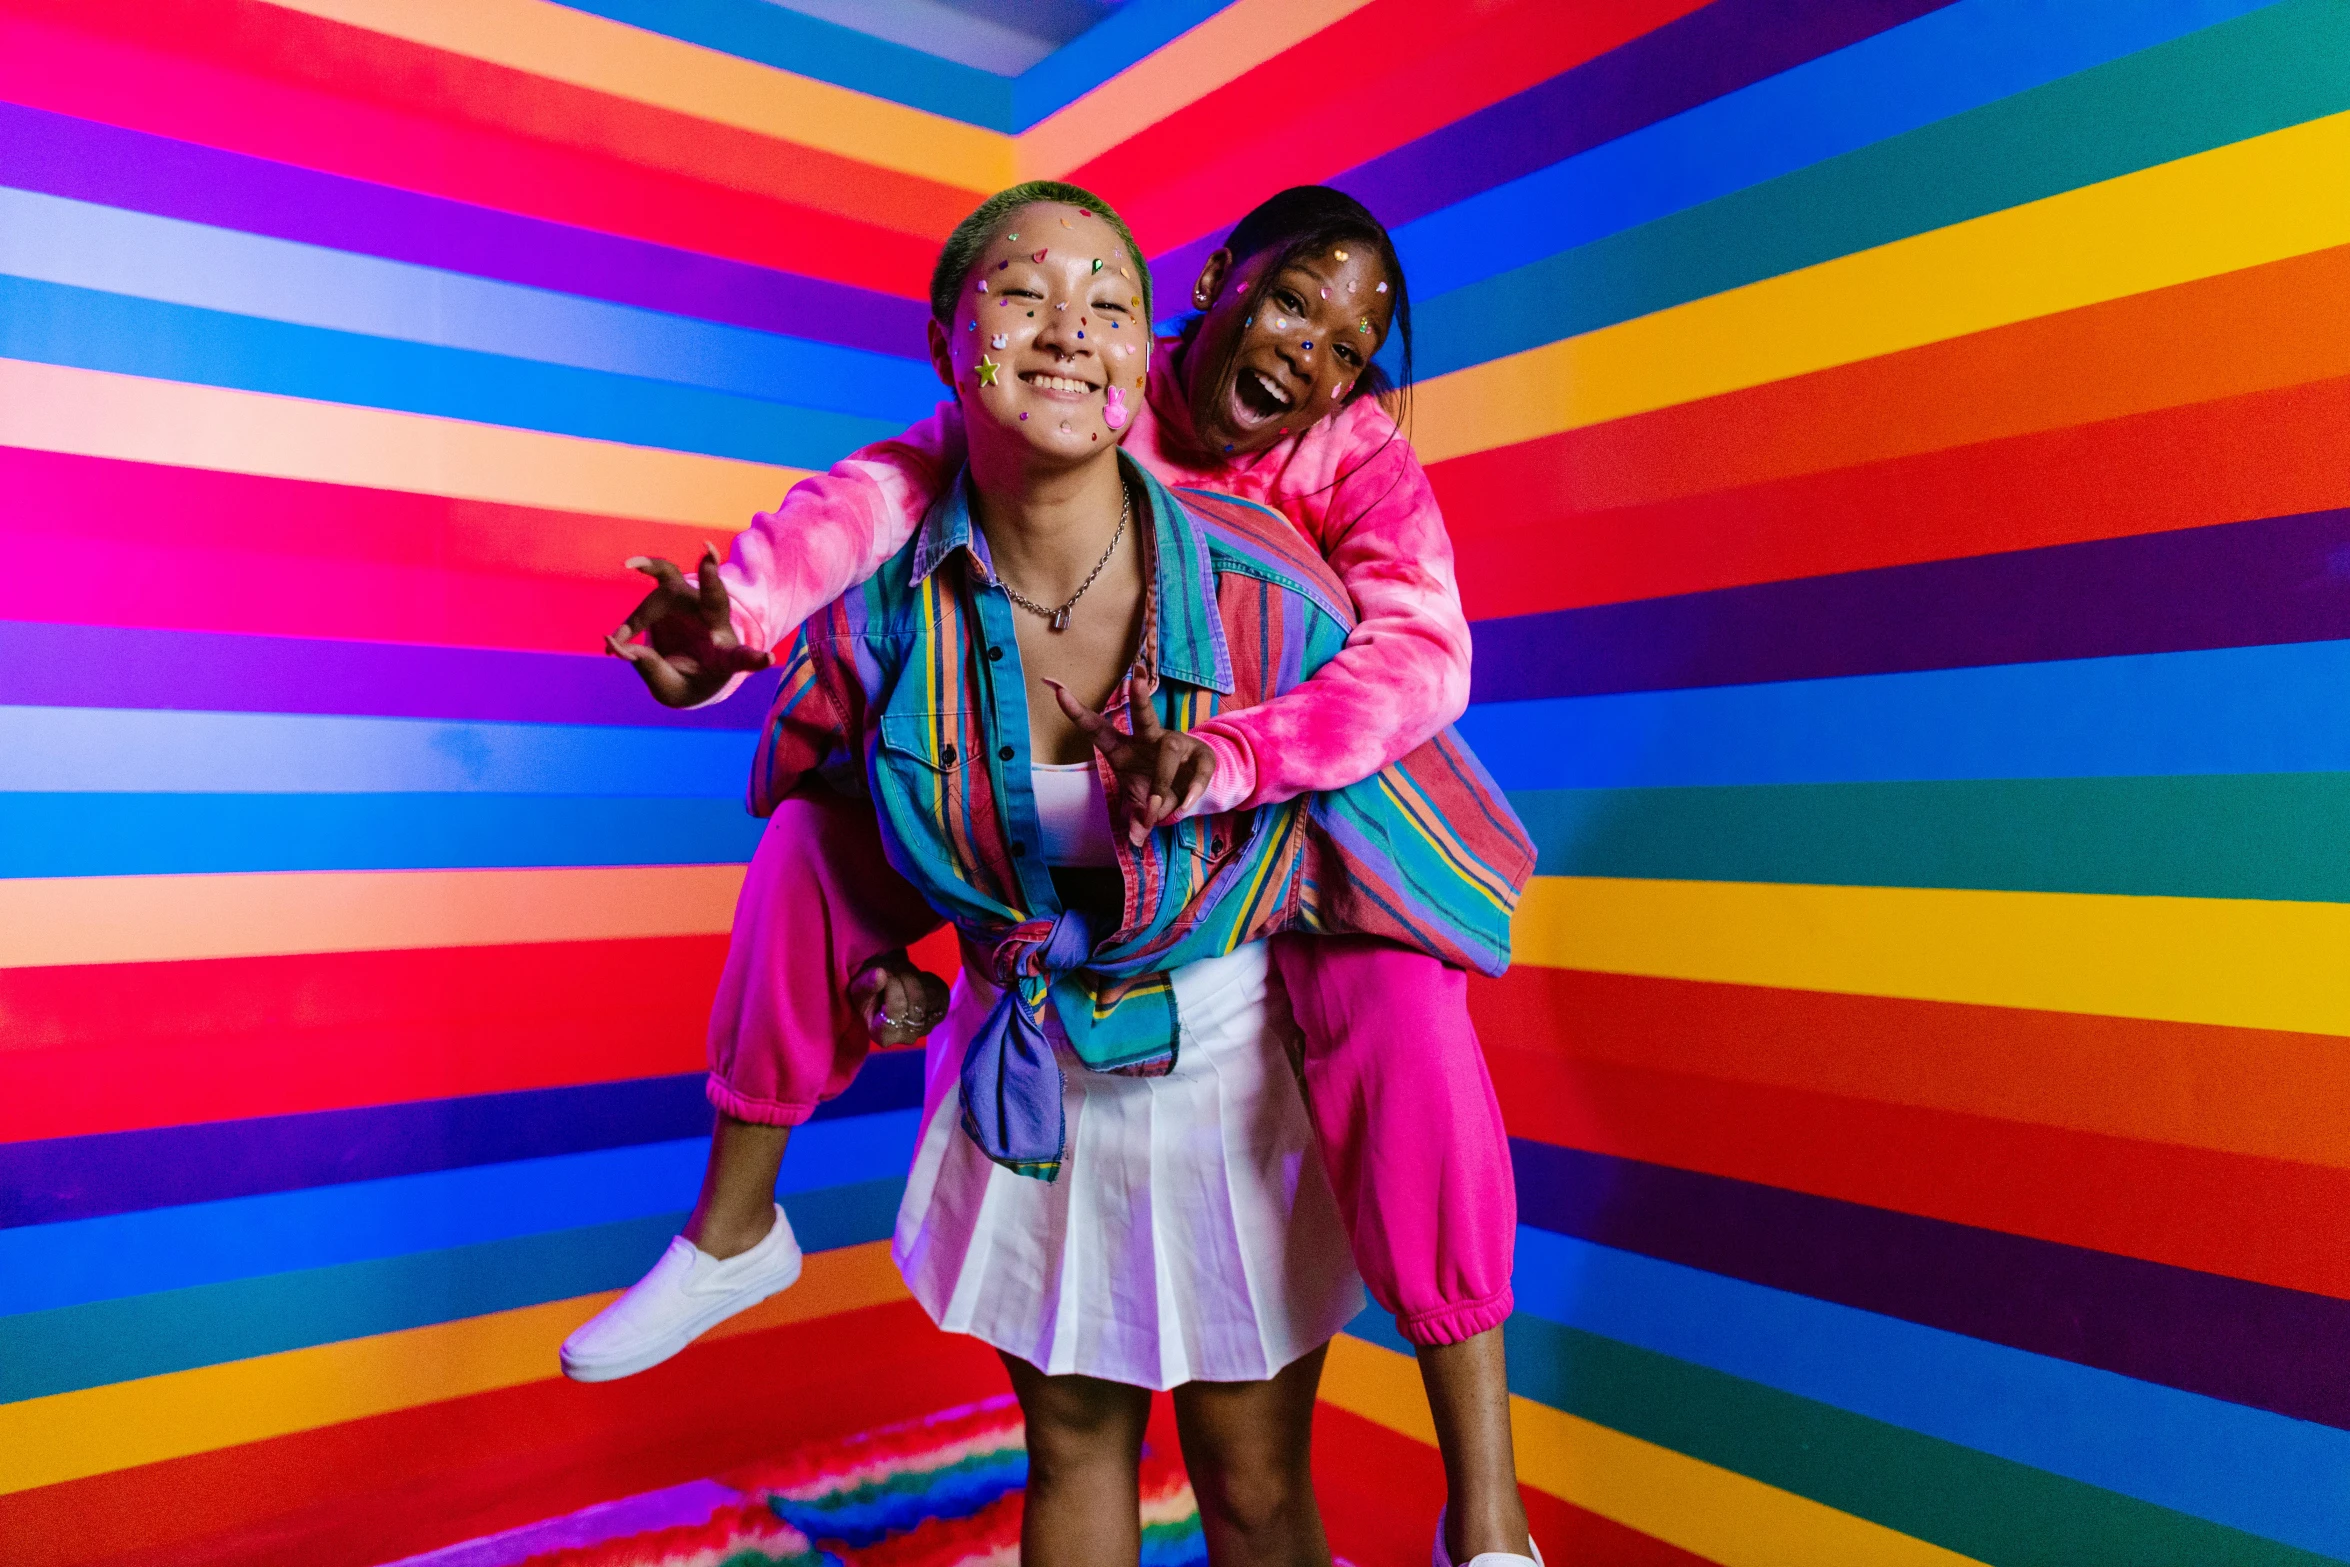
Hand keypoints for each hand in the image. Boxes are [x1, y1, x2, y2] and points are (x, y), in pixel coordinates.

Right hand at [604, 543, 772, 706]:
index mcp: (723, 656)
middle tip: (708, 557)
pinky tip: (631, 563)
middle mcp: (713, 624)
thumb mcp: (669, 687)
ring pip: (676, 587)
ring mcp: (695, 605)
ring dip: (657, 570)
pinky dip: (648, 566)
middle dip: (712, 581)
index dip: (753, 660)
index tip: (767, 659)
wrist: (687, 668)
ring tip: (632, 564)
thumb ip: (647, 667)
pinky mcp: (676, 594)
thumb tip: (613, 643)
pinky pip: (663, 575)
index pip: (740, 658)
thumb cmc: (686, 680)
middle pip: (715, 601)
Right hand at [848, 951, 950, 1047]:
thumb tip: (880, 974)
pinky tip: (916, 982)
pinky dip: (928, 980)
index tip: (884, 975)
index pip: (897, 1010)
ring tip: (902, 976)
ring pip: (929, 997)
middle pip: (916, 1002)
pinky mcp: (941, 1013)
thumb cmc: (870, 991)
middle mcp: (908, 1037)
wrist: (887, 987)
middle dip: (904, 979)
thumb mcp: (859, 987)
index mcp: (883, 1035)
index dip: (893, 989)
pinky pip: (939, 991)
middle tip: (893, 970)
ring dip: (916, 978)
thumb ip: (867, 984)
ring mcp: (927, 1027)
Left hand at [1046, 672, 1216, 844]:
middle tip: (1135, 677)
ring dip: (1161, 786)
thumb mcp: (1139, 804)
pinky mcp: (1201, 756)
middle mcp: (1150, 739)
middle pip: (1145, 716)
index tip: (1054, 687)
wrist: (1194, 789)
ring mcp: (1177, 744)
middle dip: (1140, 698)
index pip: (1097, 729)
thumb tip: (1134, 840)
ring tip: (1157, 812)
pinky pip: (1196, 771)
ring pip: (1168, 754)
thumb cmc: (1156, 789)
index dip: (1076, 711)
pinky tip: (1186, 805)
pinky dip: (1191, 791)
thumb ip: (1135, 818)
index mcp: (1124, 749)